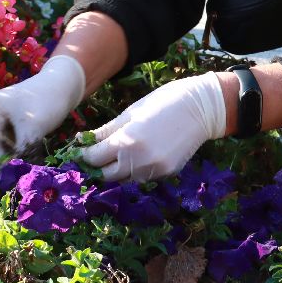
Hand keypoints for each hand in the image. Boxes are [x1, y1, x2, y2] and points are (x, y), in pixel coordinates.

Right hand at [0, 55, 86, 168]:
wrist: (60, 85)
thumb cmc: (46, 101)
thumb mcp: (34, 127)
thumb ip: (22, 151)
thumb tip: (17, 176)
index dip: (1, 164)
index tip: (17, 179)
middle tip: (18, 181)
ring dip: (5, 165)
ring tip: (23, 174)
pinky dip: (10, 158)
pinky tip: (25, 164)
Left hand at [81, 72, 226, 182]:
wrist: (201, 109)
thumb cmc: (163, 102)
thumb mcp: (130, 113)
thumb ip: (106, 131)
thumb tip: (83, 140)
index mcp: (126, 142)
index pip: (94, 159)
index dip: (84, 156)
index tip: (80, 151)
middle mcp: (138, 162)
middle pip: (107, 175)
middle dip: (98, 167)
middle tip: (96, 156)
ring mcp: (153, 171)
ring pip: (125, 180)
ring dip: (117, 171)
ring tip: (117, 155)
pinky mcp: (166, 174)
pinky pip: (142, 177)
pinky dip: (135, 170)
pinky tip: (138, 156)